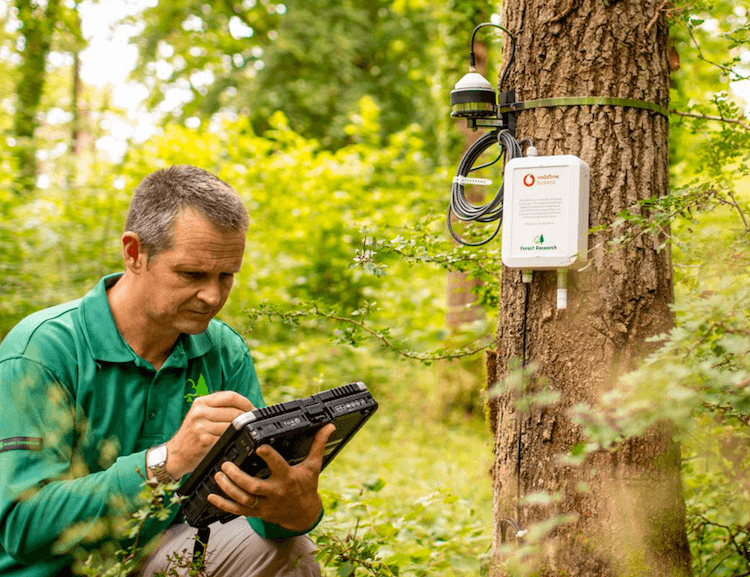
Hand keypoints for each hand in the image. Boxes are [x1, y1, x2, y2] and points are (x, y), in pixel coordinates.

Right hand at [164, 391, 254, 478]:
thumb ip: (219, 407)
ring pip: (233, 425)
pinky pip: (227, 438)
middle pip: (234, 411)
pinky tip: (234, 441)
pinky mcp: (204, 441)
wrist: (176, 454)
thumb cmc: (193, 433)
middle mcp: (200, 412)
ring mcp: (201, 427)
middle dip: (247, 418)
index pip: (230, 396)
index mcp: (201, 402)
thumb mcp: (200, 414)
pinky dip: (233, 439)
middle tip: (252, 423)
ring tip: (244, 432)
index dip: (246, 402)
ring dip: (242, 430)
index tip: (253, 409)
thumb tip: (247, 407)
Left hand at [207, 423, 335, 531]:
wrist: (303, 514)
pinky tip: (212, 495)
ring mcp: (264, 505)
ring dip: (228, 488)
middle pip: (253, 486)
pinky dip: (223, 504)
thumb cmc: (306, 486)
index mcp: (287, 478)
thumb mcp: (313, 465)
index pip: (278, 466)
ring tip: (219, 475)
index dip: (268, 457)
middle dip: (238, 477)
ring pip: (243, 499)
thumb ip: (317, 444)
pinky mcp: (256, 512)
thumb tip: (328, 426)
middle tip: (226, 464)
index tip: (258, 446)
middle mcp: (275, 492)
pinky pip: (237, 511)